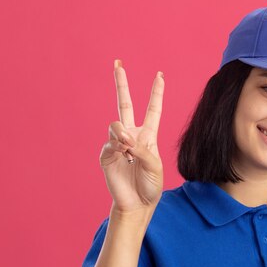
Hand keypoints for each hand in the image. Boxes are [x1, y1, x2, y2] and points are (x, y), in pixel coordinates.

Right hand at [99, 59, 164, 213]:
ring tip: (127, 147)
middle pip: (125, 104)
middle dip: (121, 84)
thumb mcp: (155, 166)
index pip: (153, 110)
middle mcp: (132, 136)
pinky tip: (122, 156)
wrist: (137, 203)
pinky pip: (109, 143)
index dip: (156, 93)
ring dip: (122, 134)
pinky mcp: (106, 155)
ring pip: (116, 125)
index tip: (159, 76)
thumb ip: (142, 149)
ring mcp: (118, 144)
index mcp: (148, 136)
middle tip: (117, 63)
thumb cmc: (151, 186)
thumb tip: (123, 138)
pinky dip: (116, 148)